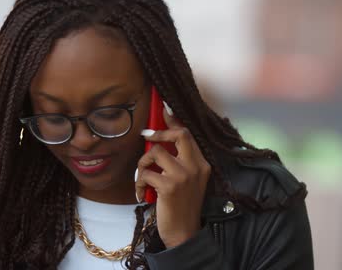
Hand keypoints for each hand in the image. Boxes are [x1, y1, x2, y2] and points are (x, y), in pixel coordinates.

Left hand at [135, 103, 211, 247]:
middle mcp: (195, 167)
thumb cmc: (181, 206)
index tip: (164, 109)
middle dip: (159, 132)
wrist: (183, 233)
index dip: (175, 121)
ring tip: (143, 178)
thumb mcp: (187, 181)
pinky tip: (142, 194)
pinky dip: (139, 183)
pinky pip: (145, 173)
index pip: (189, 135)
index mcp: (202, 164)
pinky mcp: (169, 186)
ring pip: (155, 153)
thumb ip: (179, 162)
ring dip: (143, 164)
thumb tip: (159, 142)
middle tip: (147, 135)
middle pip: (178, 134)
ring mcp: (183, 176)